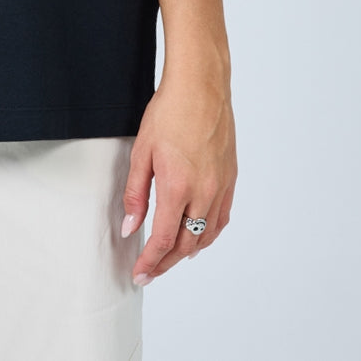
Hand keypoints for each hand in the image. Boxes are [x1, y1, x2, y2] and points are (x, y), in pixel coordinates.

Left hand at [121, 73, 235, 285]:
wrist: (201, 87)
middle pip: (186, 244)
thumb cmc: (169, 112)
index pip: (164, 240)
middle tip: (150, 270)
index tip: (139, 273)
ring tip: (170, 258)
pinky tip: (198, 237)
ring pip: (206, 236)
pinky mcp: (230, 179)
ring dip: (187, 252)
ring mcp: (220, 187)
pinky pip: (221, 219)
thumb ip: (136, 194)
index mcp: (178, 187)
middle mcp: (204, 193)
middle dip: (166, 262)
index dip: (150, 261)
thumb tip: (131, 227)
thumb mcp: (142, 151)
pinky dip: (208, 235)